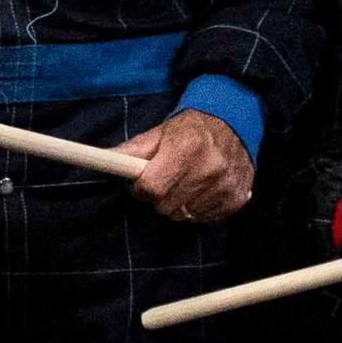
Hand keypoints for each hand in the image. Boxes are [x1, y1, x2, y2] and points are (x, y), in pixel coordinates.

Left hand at [120, 108, 256, 223]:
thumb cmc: (191, 130)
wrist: (234, 124)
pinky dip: (197, 208)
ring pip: (183, 215)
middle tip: (167, 179)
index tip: (143, 182)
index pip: (152, 187)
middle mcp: (210, 167)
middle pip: (166, 206)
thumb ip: (133, 150)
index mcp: (187, 147)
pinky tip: (202, 189)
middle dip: (160, 196)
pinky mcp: (236, 199)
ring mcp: (225, 186)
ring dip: (179, 203)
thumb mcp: (160, 133)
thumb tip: (105, 158)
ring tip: (187, 181)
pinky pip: (203, 218)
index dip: (142, 188)